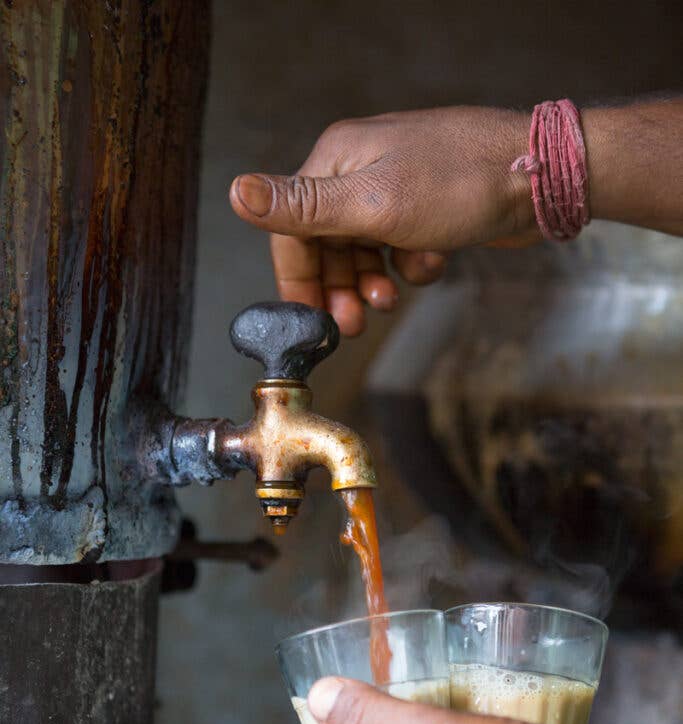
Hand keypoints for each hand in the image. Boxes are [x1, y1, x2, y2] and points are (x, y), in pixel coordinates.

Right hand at [229, 107, 536, 335]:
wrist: (541, 177)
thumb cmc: (458, 183)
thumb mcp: (372, 205)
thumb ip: (303, 208)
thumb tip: (236, 192)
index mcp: (337, 163)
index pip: (293, 230)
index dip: (297, 281)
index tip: (312, 321)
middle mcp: (361, 172)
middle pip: (327, 245)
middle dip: (339, 288)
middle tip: (354, 325)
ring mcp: (396, 189)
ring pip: (365, 251)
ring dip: (373, 282)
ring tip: (389, 300)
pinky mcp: (427, 207)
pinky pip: (401, 248)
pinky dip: (412, 264)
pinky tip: (432, 262)